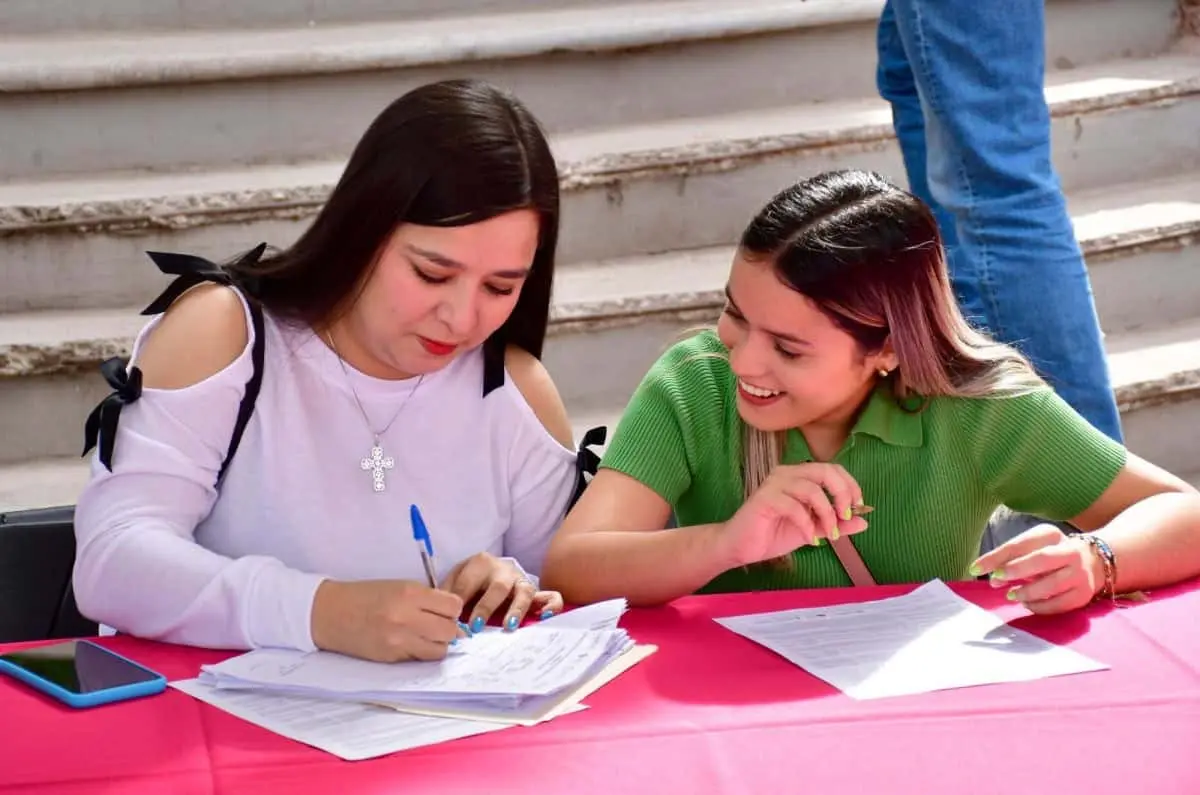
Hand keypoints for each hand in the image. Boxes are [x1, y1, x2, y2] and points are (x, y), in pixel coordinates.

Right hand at [310, 579, 463, 662]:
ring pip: (440, 650)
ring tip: (425, 636)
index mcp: (409, 593)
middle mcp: (406, 617)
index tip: (446, 610)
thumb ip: (426, 599)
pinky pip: (420, 659)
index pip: (453, 607)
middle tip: (438, 625)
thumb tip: (453, 617)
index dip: (453, 609)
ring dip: (438, 644)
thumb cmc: (365, 596)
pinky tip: (411, 643)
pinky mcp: (392, 658)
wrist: (330, 613)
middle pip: (450, 631)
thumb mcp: (398, 586)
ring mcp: (399, 641)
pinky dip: (422, 653)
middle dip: (449, 629)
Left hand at [442, 553, 564, 632]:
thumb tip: (439, 613)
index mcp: (480, 563)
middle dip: (486, 606)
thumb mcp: (456, 579)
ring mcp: (521, 580)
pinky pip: (550, 596)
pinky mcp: (536, 591)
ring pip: (524, 591)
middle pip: (497, 587)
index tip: (453, 621)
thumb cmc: (472, 579)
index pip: (468, 583)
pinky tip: (544, 618)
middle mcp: (504, 570)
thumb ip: (448, 593)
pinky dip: (550, 606)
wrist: (493, 569)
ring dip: (516, 610)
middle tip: (475, 626)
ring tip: (508, 627)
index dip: (459, 603)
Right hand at [718, 463, 868, 566]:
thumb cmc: (773, 534)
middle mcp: (787, 474)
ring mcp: (774, 484)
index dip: (850, 485)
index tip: (858, 507)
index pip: (831, 469)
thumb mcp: (813, 530)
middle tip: (846, 516)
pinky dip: (807, 525)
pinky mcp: (764, 499)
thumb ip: (836, 524)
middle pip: (824, 471)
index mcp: (799, 476)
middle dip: (842, 493)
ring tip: (829, 534)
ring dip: (826, 514)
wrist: (741, 547)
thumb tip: (865, 520)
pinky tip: (810, 540)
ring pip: (811, 489)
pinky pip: (794, 507)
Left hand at [970, 523, 1103, 613]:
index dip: (996, 556)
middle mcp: (1070, 551)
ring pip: (1051, 585)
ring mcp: (1080, 574)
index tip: (975, 568)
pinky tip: (1027, 604)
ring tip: (1011, 594)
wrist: (1095, 562)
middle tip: (995, 580)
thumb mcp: (1032, 547)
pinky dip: (1039, 606)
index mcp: (1052, 535)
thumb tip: (990, 576)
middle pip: (1041, 559)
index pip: (1021, 543)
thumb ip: (1010, 558)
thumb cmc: (1051, 553)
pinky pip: (1059, 604)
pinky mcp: (1083, 594)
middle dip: (1015, 570)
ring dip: (1026, 592)